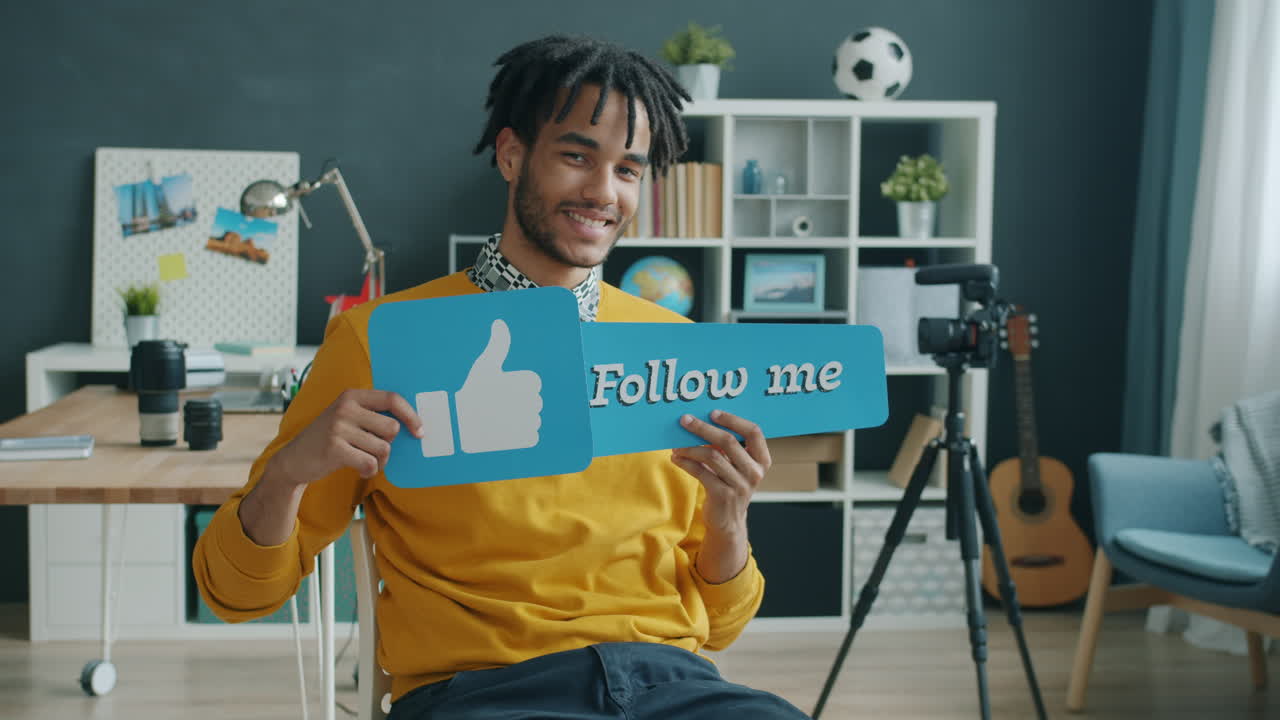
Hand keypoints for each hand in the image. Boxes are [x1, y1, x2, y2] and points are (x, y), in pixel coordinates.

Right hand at [271, 389, 423, 484]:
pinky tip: (360, 470)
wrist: (294, 460)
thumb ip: (372, 416)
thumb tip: (413, 424)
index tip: (420, 432)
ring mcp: (338, 427)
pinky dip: (370, 471)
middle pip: (392, 428)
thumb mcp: (347, 418)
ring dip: (380, 461)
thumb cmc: (330, 439)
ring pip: (383, 448)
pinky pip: (370, 463)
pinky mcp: (334, 448)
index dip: (411, 415)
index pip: (392, 399)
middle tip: (375, 452)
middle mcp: (345, 407)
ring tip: (365, 461)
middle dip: (389, 445)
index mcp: (352, 396)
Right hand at [452, 319, 542, 454]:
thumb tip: (500, 323)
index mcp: (527, 383)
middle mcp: (530, 403)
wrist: (459, 418)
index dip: (523, 390)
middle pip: (535, 404)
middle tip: (502, 406)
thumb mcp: (485, 364)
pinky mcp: (523, 439)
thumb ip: (498, 344)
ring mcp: (527, 422)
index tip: (506, 392)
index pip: (534, 388)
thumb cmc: (473, 388)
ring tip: (506, 418)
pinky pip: (532, 436)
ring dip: (525, 420)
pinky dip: (527, 435)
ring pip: (534, 420)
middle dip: (523, 405)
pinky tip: (513, 431)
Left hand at [671, 409, 771, 535]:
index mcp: (762, 460)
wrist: (728, 521)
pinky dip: (686, 463)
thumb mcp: (737, 467)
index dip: (734, 420)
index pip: (754, 432)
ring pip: (712, 456)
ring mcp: (740, 485)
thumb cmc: (730, 485)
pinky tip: (676, 458)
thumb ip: (728, 447)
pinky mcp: (723, 496)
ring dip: (690, 447)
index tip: (713, 413)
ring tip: (676, 445)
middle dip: (703, 428)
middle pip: (728, 441)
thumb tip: (700, 422)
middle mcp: (754, 472)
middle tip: (685, 420)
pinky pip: (700, 472)